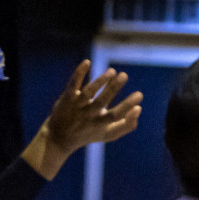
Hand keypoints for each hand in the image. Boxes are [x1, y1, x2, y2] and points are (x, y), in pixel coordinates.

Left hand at [23, 60, 142, 179]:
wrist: (58, 137)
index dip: (127, 106)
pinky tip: (87, 62)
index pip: (115, 115)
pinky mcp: (67, 98)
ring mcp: (76, 106)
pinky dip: (79, 73)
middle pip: (101, 101)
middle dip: (112, 88)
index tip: (139, 94)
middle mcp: (88, 115)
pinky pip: (73, 84)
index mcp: (100, 124)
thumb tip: (139, 108)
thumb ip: (127, 125)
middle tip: (124, 75)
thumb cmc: (90, 133)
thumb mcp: (109, 134)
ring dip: (99, 81)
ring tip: (112, 71)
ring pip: (88, 92)